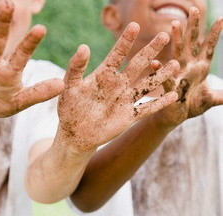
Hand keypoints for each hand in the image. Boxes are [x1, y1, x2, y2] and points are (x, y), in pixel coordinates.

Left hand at [55, 23, 178, 151]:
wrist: (75, 134)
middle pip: (137, 64)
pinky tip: (174, 94)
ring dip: (160, 75)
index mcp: (103, 75)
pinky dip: (160, 102)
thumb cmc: (69, 109)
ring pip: (146, 84)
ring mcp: (125, 99)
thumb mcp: (70, 87)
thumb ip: (76, 68)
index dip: (125, 41)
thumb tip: (83, 46)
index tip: (134, 25)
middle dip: (150, 50)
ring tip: (175, 64)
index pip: (116, 54)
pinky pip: (147, 108)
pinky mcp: (129, 116)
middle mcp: (117, 84)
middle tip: (165, 35)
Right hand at [157, 7, 222, 125]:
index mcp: (199, 68)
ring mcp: (178, 75)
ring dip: (176, 40)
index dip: (214, 35)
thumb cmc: (192, 106)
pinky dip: (160, 71)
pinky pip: (166, 79)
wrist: (176, 117)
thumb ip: (222, 95)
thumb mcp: (212, 99)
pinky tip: (156, 63)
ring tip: (175, 25)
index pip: (208, 48)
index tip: (221, 19)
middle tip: (194, 10)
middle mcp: (188, 68)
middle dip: (193, 27)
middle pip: (191, 44)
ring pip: (177, 54)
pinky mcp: (171, 88)